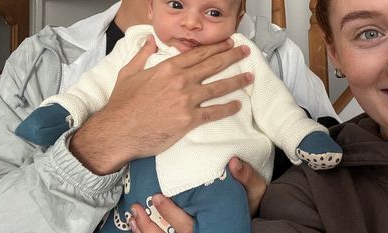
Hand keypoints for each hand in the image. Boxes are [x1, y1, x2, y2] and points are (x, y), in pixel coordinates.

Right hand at [70, 36, 252, 174]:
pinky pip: (213, 112)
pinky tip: (238, 105)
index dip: (216, 47)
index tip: (229, 42)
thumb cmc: (122, 103)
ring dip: (236, 81)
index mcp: (168, 67)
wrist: (118, 130)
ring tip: (249, 76)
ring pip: (218, 87)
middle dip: (232, 57)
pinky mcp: (188, 120)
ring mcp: (186, 100)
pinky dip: (227, 108)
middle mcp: (181, 81)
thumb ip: (142, 54)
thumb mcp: (128, 72)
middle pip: (213, 65)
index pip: (199, 53)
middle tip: (245, 52)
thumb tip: (151, 40)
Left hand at [127, 157, 266, 231]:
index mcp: (213, 225)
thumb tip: (233, 162)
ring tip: (133, 215)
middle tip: (137, 207)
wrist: (249, 216)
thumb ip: (246, 177)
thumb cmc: (250, 203)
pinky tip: (136, 224)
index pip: (187, 225)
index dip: (170, 213)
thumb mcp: (254, 190)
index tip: (157, 197)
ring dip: (145, 230)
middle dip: (150, 225)